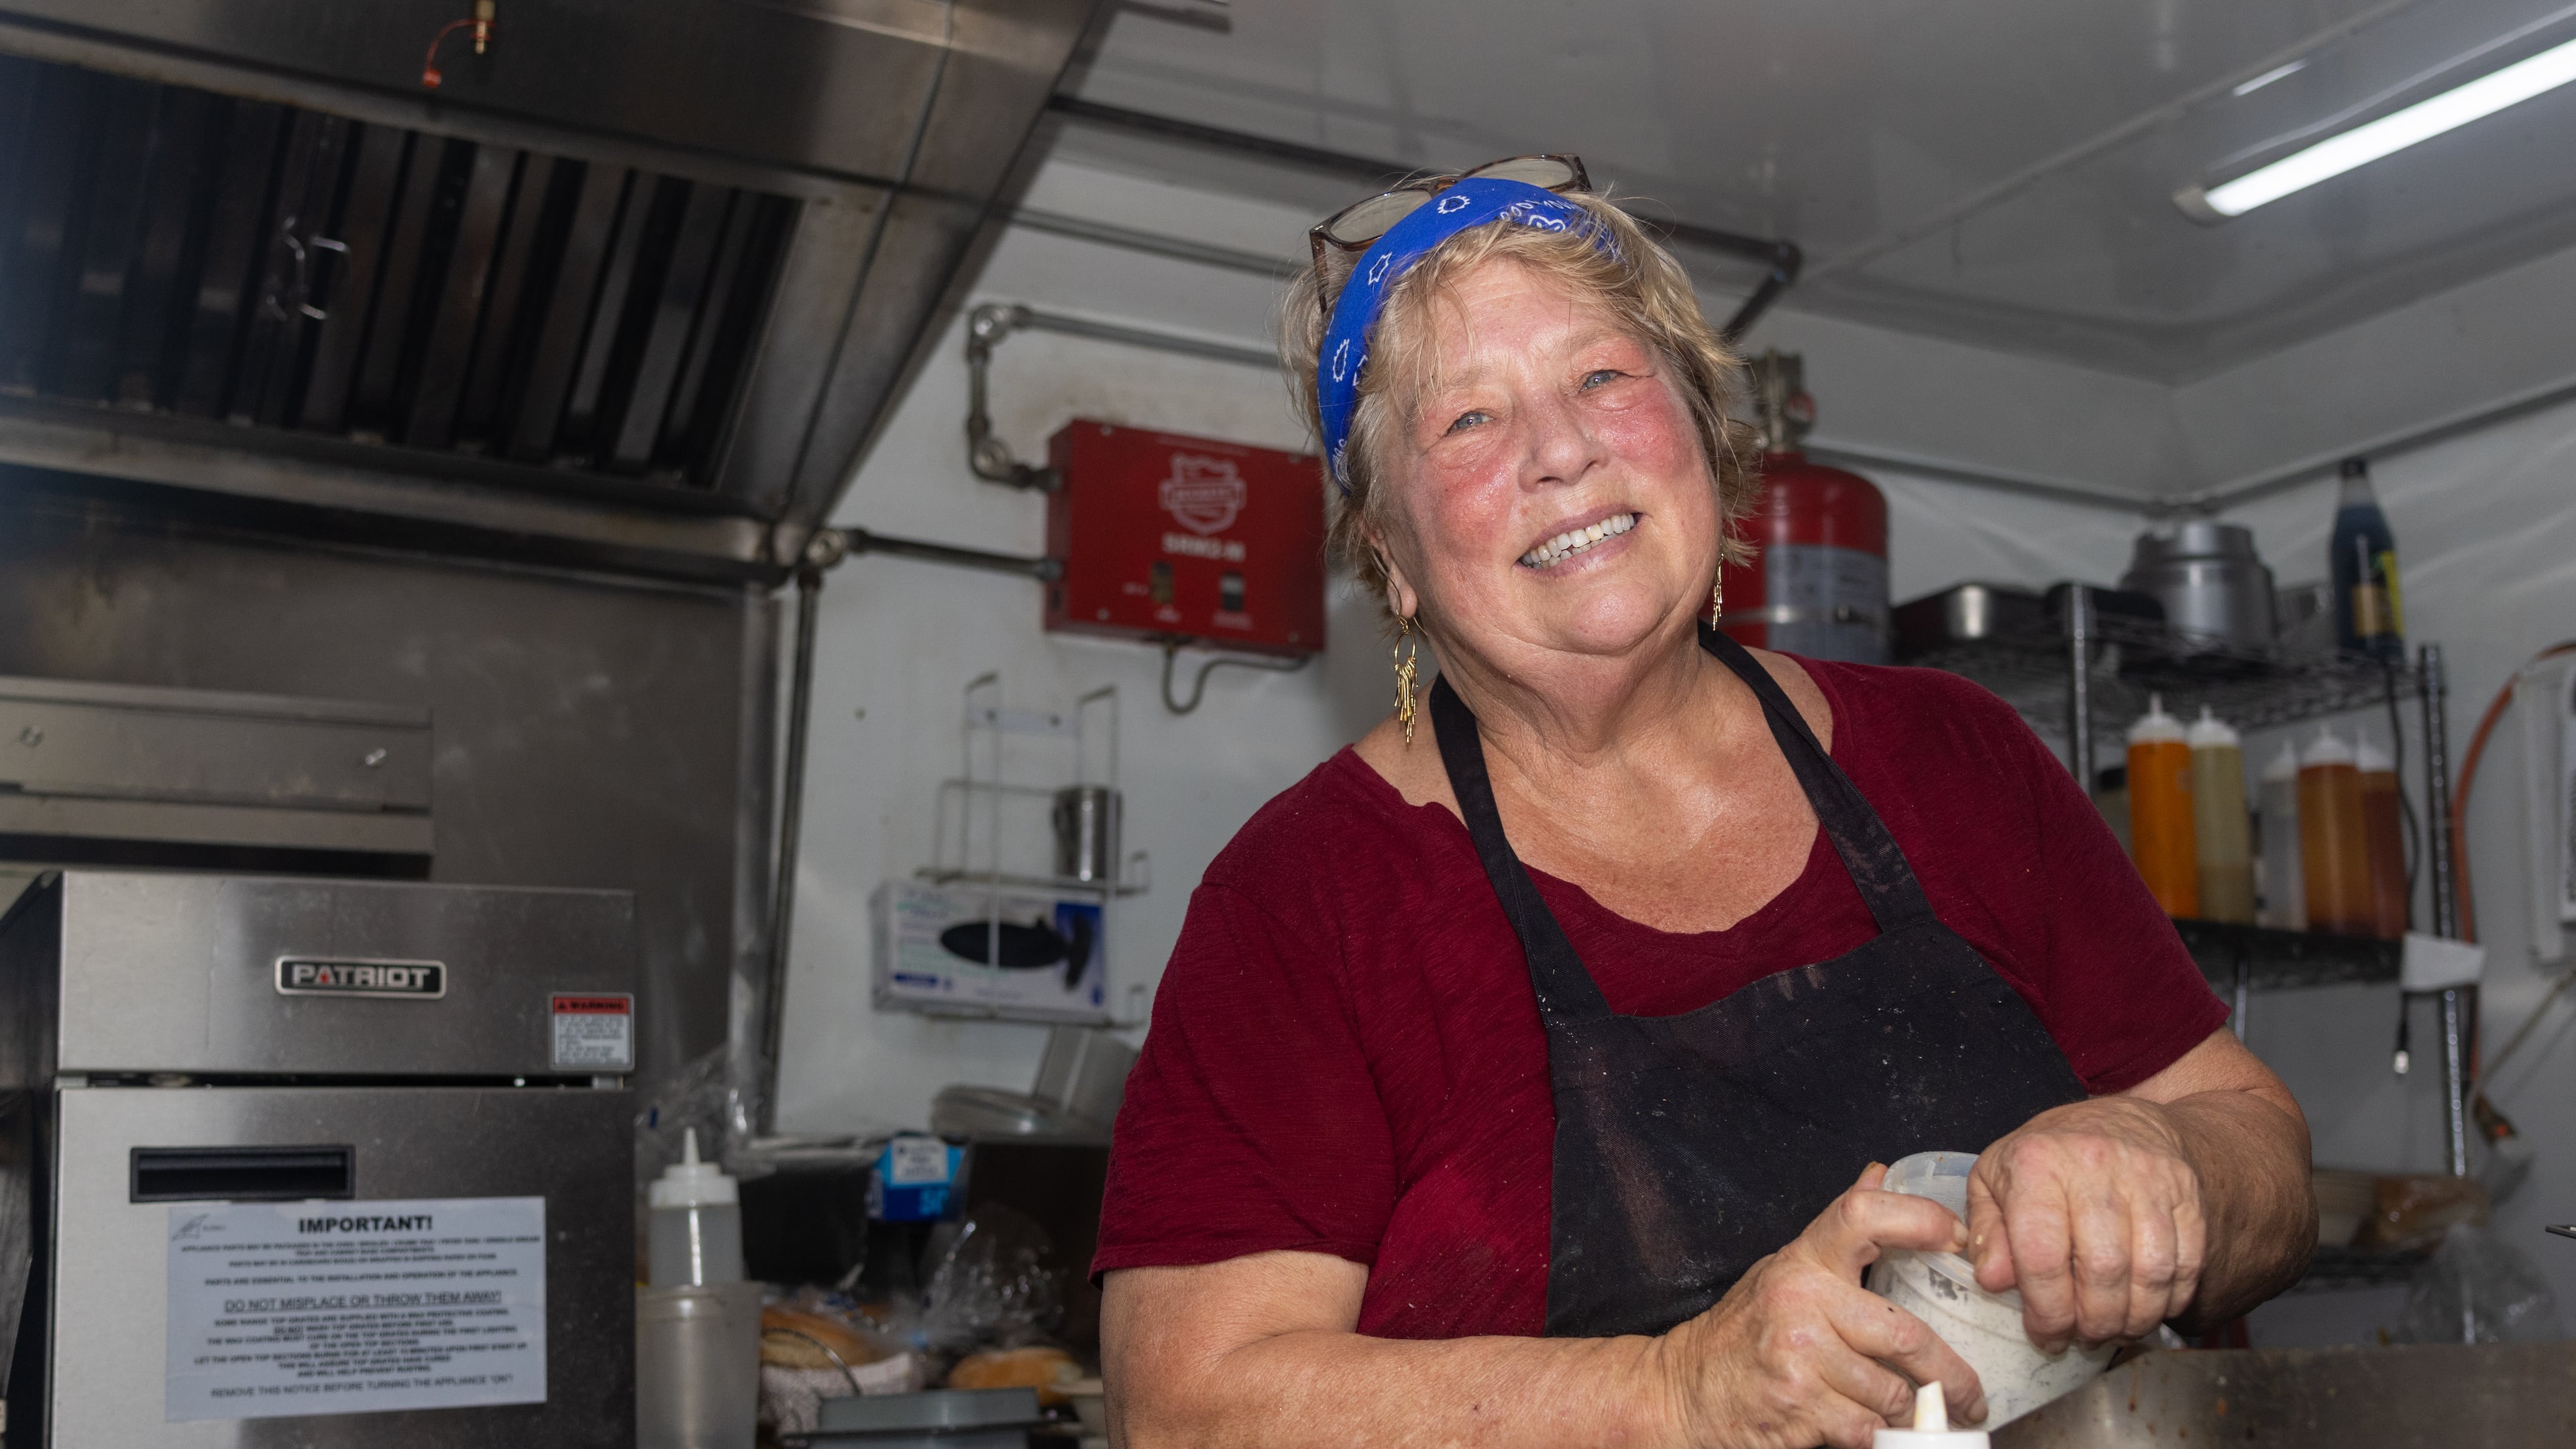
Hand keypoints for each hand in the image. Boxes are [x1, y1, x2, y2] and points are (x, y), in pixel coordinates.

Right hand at [1655, 1165, 1986, 1448]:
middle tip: (1971, 1396)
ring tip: (1920, 1418)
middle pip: (1906, 1335)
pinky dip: (1881, 1438)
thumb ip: (1837, 1233)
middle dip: (1952, 1375)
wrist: (1683, 1390)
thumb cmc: (1741, 1331)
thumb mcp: (1784, 1267)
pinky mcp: (1800, 1409)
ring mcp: (1799, 1357)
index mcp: (1802, 1260)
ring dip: (1913, 1415)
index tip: (1959, 1239)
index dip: (1919, 1219)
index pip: (1863, 1215)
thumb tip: (1880, 1174)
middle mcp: (1800, 1301)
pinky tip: (1878, 1432)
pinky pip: (1869, 1431)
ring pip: (1892, 1394)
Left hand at [1965, 1098, 2207, 1351]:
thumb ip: (1986, 1233)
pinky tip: (2146, 1308)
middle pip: (2102, 1270)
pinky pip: (2187, 1265)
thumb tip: (1992, 1280)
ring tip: (2112, 1330)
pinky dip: (2169, 1301)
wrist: (2117, 1123)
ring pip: (2150, 1273)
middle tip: (2081, 1336)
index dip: (2045, 1309)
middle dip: (2092, 1321)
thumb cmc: (2045, 1161)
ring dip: (2132, 1319)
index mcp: (2036, 1162)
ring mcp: (2148, 1177)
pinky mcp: (2187, 1193)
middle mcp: (2095, 1164)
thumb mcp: (1994, 1183)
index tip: (2044, 1334)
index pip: (2041, 1255)